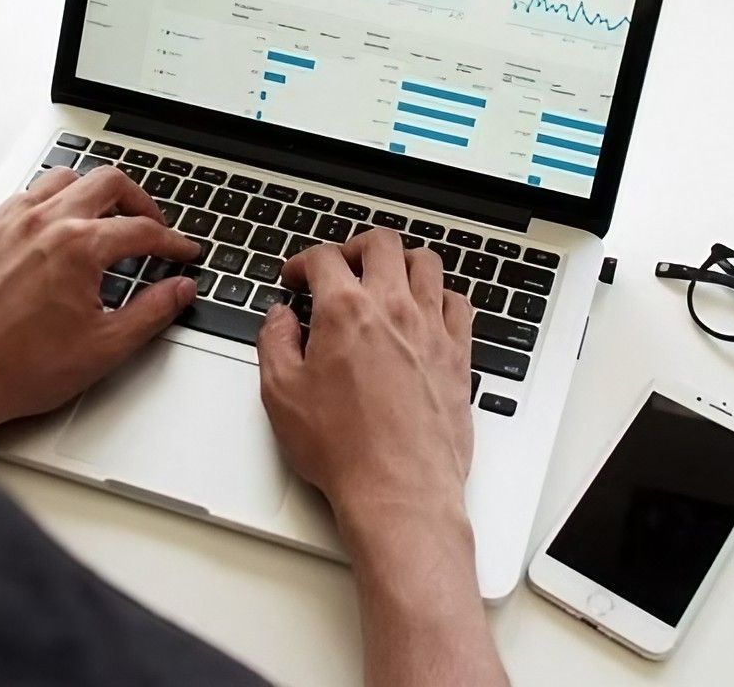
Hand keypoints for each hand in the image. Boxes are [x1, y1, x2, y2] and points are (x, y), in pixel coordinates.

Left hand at [0, 166, 199, 449]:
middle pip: (108, 182)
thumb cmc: (20, 368)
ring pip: (63, 179)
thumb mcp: (105, 346)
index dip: (172, 241)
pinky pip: (24, 197)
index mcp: (79, 247)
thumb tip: (180, 290)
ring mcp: (10, 224)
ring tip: (105, 218)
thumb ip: (153, 311)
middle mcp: (44, 223)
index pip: (142, 229)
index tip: (181, 252)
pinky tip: (55, 228)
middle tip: (151, 225)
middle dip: (139, 201)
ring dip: (92, 193)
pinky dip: (49, 203)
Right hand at [257, 230, 505, 686]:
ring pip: (425, 263)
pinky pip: (457, 302)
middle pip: (381, 244)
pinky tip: (426, 310)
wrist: (399, 490)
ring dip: (400, 261)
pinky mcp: (458, 353)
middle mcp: (394, 309)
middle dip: (354, 247)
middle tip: (340, 267)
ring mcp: (432, 328)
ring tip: (385, 278)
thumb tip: (279, 319)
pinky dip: (439, 295)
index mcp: (346, 311)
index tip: (296, 277)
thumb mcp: (282, 395)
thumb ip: (275, 343)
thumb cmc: (344, 450)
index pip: (325, 259)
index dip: (303, 262)